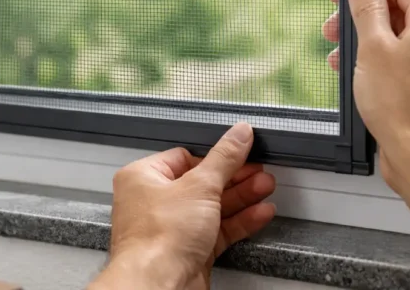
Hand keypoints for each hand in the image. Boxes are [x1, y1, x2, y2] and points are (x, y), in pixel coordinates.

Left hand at [89, 123, 275, 289]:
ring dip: (241, 197)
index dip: (215, 155)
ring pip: (212, 207)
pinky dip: (239, 221)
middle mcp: (154, 202)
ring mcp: (172, 228)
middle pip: (202, 182)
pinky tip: (259, 212)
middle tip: (259, 170)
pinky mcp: (189, 250)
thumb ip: (224, 159)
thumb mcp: (200, 186)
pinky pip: (217, 230)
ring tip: (265, 186)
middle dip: (235, 177)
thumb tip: (238, 134)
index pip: (185, 157)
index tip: (240, 149)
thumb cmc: (158, 238)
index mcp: (144, 178)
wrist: (157, 285)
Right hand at [321, 0, 409, 193]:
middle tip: (332, 30)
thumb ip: (366, 9)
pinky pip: (407, 66)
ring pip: (401, 42)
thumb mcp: (372, 47)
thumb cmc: (404, 104)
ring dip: (366, 45)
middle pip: (401, 13)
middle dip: (362, 20)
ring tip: (339, 61)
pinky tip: (359, 81)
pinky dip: (381, 66)